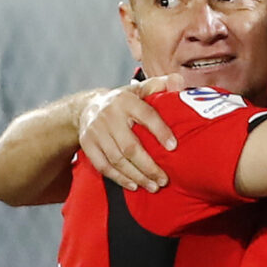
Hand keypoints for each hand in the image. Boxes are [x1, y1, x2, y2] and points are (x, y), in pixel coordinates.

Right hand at [78, 74, 183, 191]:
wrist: (87, 105)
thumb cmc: (124, 100)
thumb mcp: (140, 88)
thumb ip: (161, 84)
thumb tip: (179, 80)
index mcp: (127, 101)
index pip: (146, 116)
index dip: (161, 131)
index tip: (173, 147)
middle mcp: (109, 116)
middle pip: (130, 146)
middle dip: (149, 166)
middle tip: (164, 179)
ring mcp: (96, 131)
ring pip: (117, 159)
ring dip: (136, 176)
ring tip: (153, 186)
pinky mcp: (87, 145)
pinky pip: (103, 166)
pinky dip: (119, 178)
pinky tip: (133, 185)